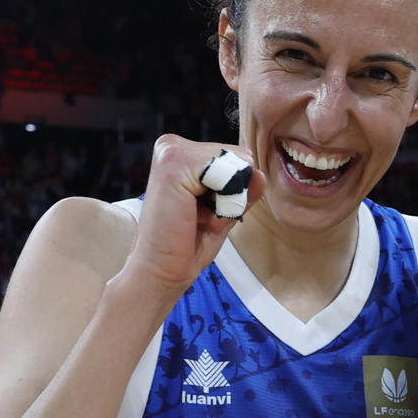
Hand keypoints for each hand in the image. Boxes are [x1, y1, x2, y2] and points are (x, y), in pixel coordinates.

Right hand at [122, 135, 260, 296]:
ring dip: (226, 201)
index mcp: (182, 154)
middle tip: (199, 220)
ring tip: (196, 220)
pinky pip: (225, 172)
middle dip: (231, 195)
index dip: (234, 192)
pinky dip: (221, 203)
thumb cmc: (186, 246)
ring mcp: (171, 151)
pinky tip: (194, 218)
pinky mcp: (172, 163)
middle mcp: (172, 145)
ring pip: (234, 165)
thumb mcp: (223, 213)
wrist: (158, 272)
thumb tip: (260, 174)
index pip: (237, 158)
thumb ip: (242, 192)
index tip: (204, 215)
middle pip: (238, 158)